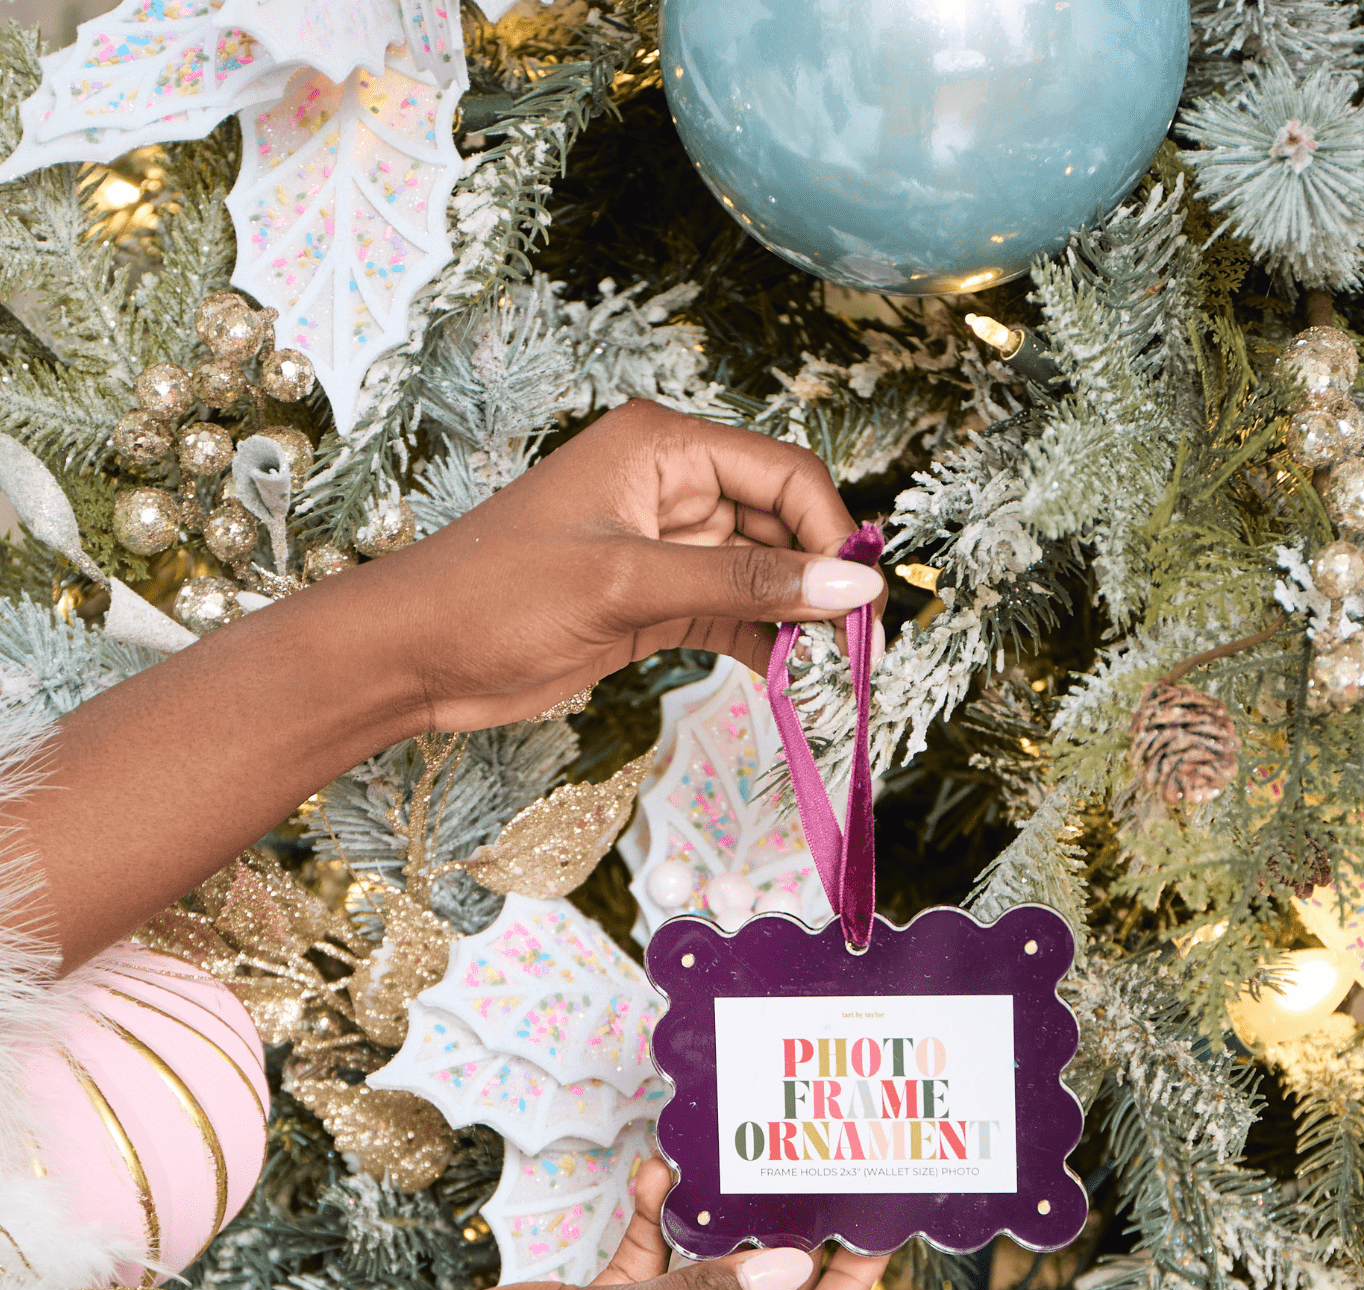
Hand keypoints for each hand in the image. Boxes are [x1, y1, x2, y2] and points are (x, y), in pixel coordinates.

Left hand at [335, 400, 887, 731]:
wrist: (414, 656)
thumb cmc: (495, 597)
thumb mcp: (627, 585)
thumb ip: (743, 587)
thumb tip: (851, 586)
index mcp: (662, 447)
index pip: (784, 473)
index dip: (831, 532)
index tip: (860, 601)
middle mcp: (671, 487)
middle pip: (782, 526)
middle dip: (821, 584)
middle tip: (855, 653)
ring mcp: (664, 548)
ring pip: (762, 578)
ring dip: (797, 623)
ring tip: (828, 676)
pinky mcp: (653, 602)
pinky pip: (731, 616)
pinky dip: (763, 646)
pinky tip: (789, 681)